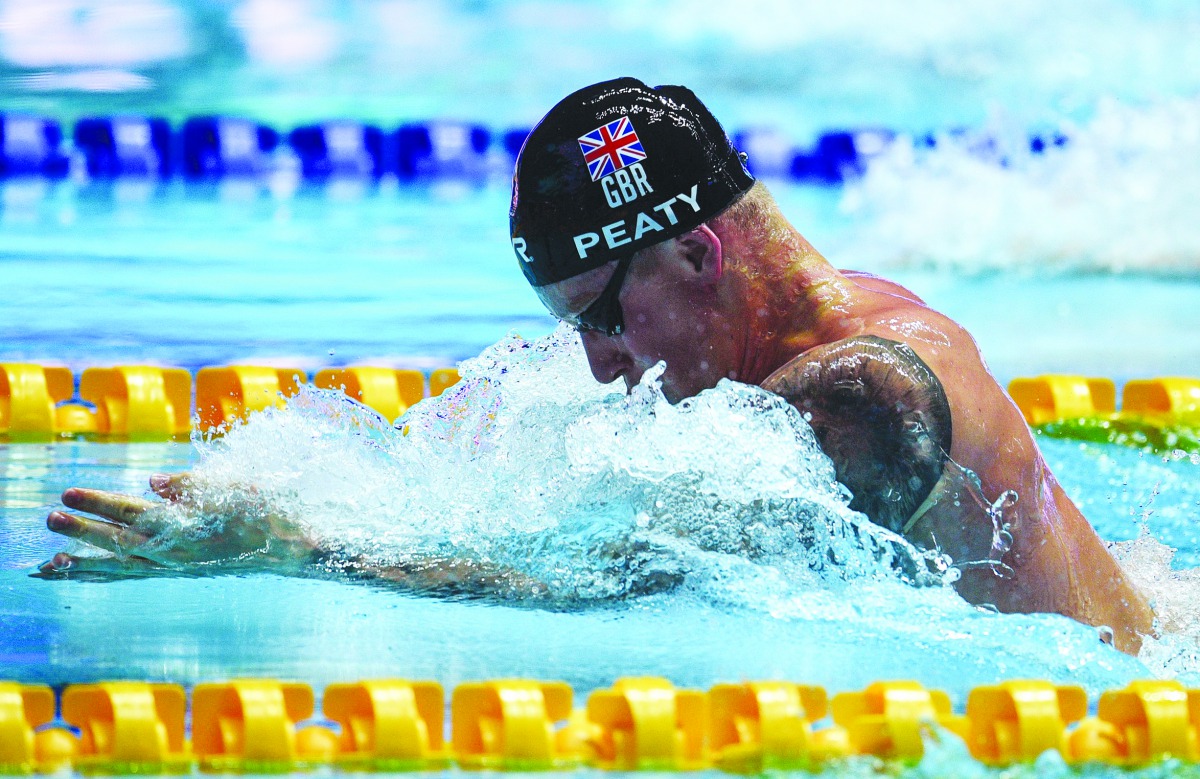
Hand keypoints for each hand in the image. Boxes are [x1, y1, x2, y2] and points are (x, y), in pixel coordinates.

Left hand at [39, 473, 315, 577]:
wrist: (295, 550)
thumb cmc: (269, 513)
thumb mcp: (234, 489)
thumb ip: (191, 485)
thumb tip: (152, 481)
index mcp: (187, 530)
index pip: (133, 513)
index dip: (100, 502)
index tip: (69, 492)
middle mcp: (176, 554)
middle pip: (118, 543)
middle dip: (82, 532)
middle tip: (50, 517)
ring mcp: (177, 566)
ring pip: (121, 568)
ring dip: (84, 565)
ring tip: (48, 565)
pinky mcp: (181, 570)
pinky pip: (135, 576)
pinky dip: (107, 576)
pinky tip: (88, 574)